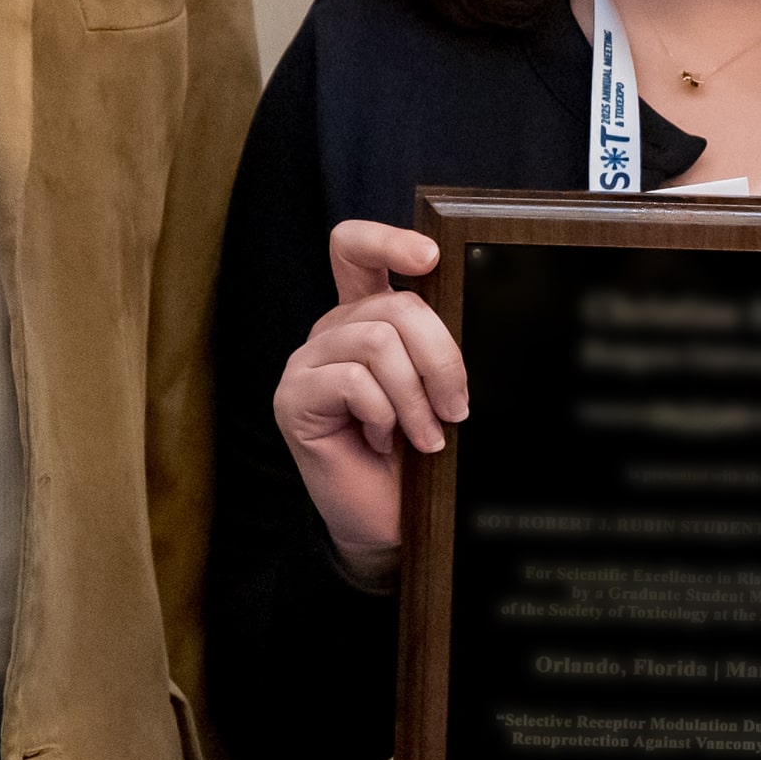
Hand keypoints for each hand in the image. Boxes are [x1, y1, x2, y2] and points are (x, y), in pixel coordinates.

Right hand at [272, 219, 470, 584]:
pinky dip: (383, 414)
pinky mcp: (294, 397)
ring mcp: (308, 362)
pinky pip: (354, 380)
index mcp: (365, 315)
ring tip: (424, 436)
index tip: (430, 256)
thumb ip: (434, 346)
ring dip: (415, 396)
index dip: (388, 239)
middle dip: (440, 357)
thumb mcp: (434, 389)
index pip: (356, 249)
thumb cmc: (414, 454)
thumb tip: (466, 306)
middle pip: (394, 305)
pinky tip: (380, 441)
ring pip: (377, 341)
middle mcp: (332, 330)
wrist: (385, 520)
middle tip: (456, 408)